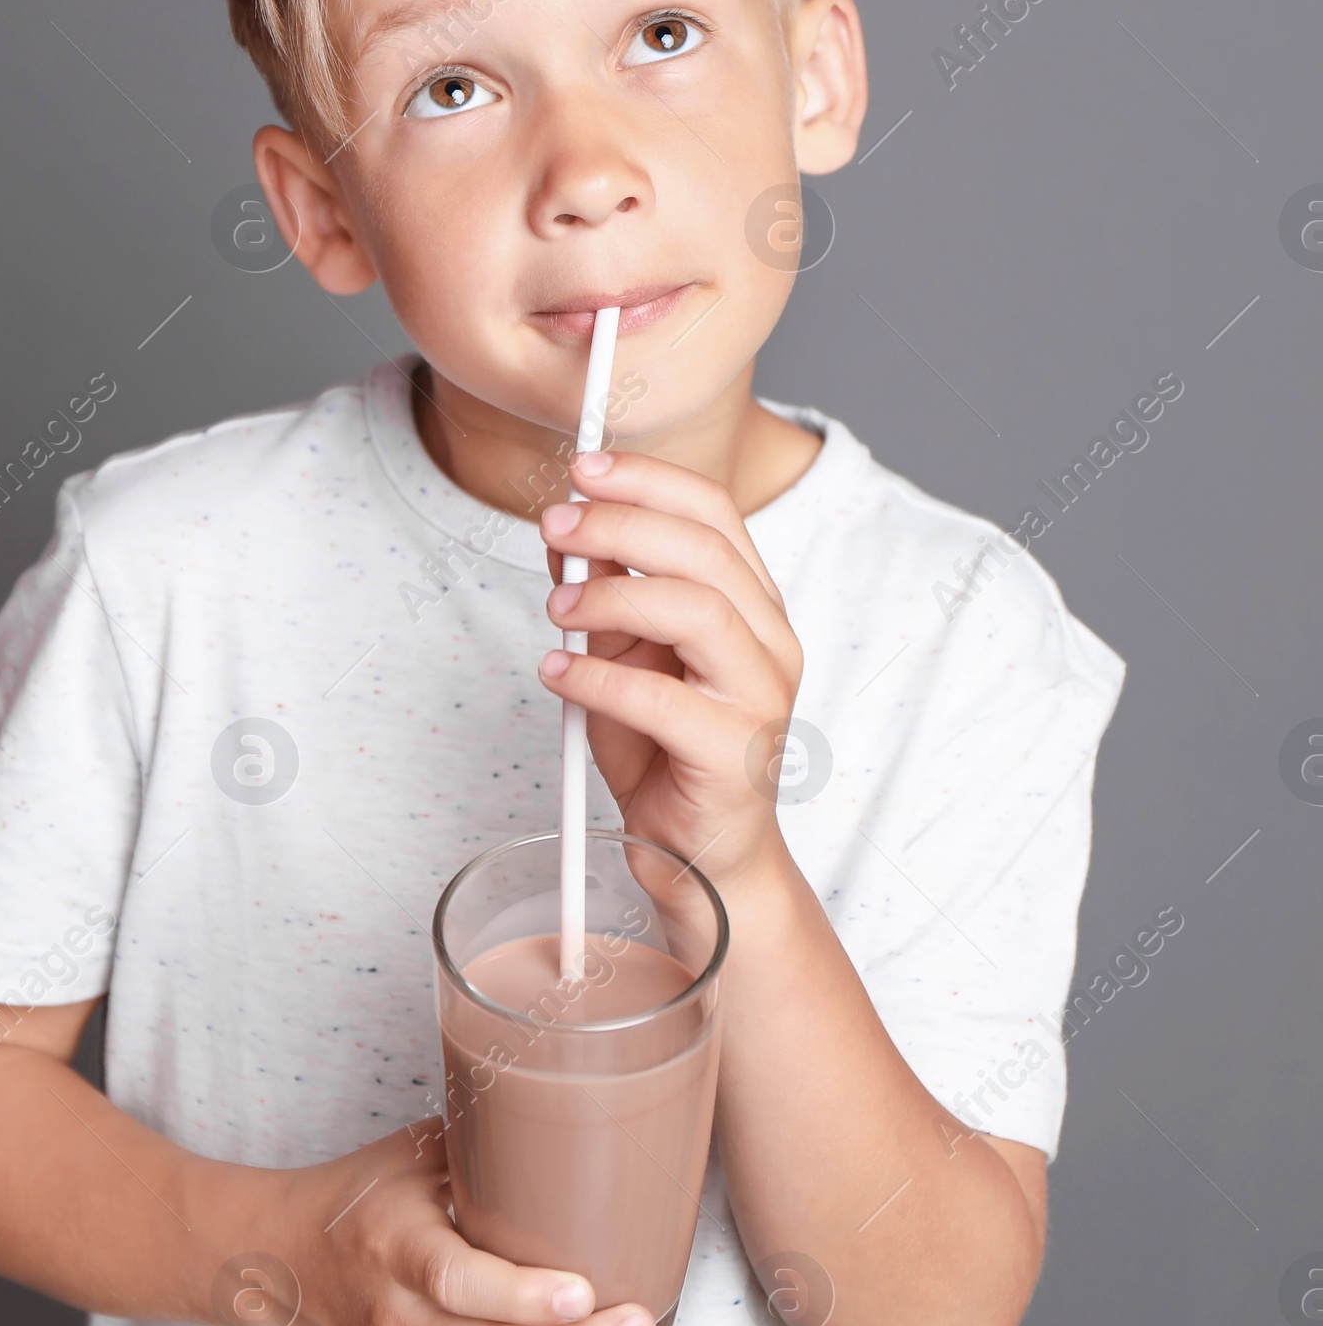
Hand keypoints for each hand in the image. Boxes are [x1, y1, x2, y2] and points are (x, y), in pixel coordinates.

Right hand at [249, 1124, 657, 1325]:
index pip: (458, 1286)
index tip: (585, 1290)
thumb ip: (485, 1151)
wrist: (289, 1266)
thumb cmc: (362, 1201)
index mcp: (393, 1249)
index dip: (525, 1298)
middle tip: (639, 1322)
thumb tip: (577, 1119)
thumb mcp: (412, 1156)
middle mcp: (395, 1321)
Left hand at [539, 448, 803, 886]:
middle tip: (555, 525)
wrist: (700, 856)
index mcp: (751, 604)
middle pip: (705, 551)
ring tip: (556, 608)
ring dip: (612, 596)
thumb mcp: (623, 655)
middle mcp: (769, 642)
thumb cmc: (666, 753)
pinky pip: (663, 700)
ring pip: (698, 611)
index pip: (714, 513)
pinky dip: (598, 678)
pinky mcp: (732, 754)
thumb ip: (606, 594)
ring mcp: (759, 697)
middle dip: (621, 524)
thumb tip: (567, 532)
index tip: (584, 469)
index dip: (648, 480)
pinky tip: (557, 673)